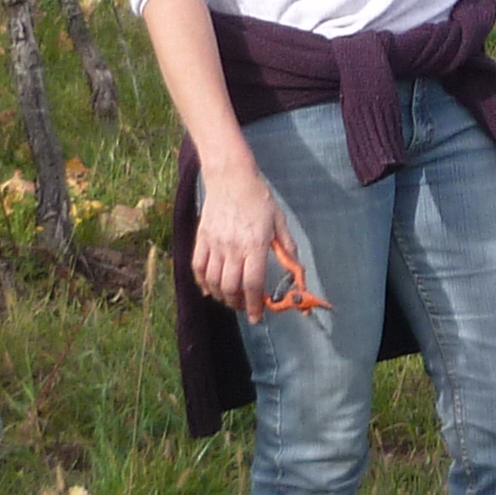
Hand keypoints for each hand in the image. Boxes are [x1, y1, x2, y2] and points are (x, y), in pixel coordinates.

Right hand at [189, 157, 316, 316]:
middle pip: (231, 287)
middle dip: (239, 304)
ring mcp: (214, 244)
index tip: (257, 317)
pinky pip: (198, 268)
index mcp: (254, 245)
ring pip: (213, 282)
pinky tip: (210, 289)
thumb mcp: (278, 221)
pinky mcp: (201, 239)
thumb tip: (297, 270)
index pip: (253, 284)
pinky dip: (203, 283)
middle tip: (246, 307)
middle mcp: (232, 248)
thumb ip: (287, 247)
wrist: (230, 177)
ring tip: (231, 299)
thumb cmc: (258, 198)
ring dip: (222, 297)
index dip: (255, 305)